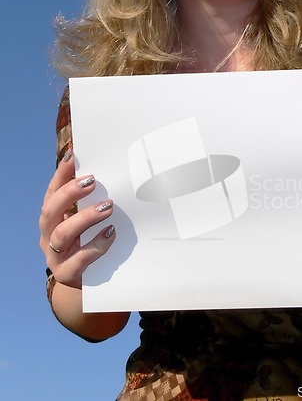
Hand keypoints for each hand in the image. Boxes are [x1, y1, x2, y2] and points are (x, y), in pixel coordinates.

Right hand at [39, 148, 115, 288]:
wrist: (85, 286)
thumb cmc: (86, 246)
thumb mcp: (84, 223)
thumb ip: (89, 203)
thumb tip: (103, 174)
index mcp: (52, 219)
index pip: (52, 193)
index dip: (60, 175)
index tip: (73, 156)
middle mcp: (48, 235)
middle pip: (50, 211)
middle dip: (69, 193)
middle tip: (92, 181)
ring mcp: (55, 255)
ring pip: (63, 234)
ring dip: (85, 217)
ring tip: (109, 207)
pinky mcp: (68, 273)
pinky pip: (80, 259)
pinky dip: (96, 245)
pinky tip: (111, 233)